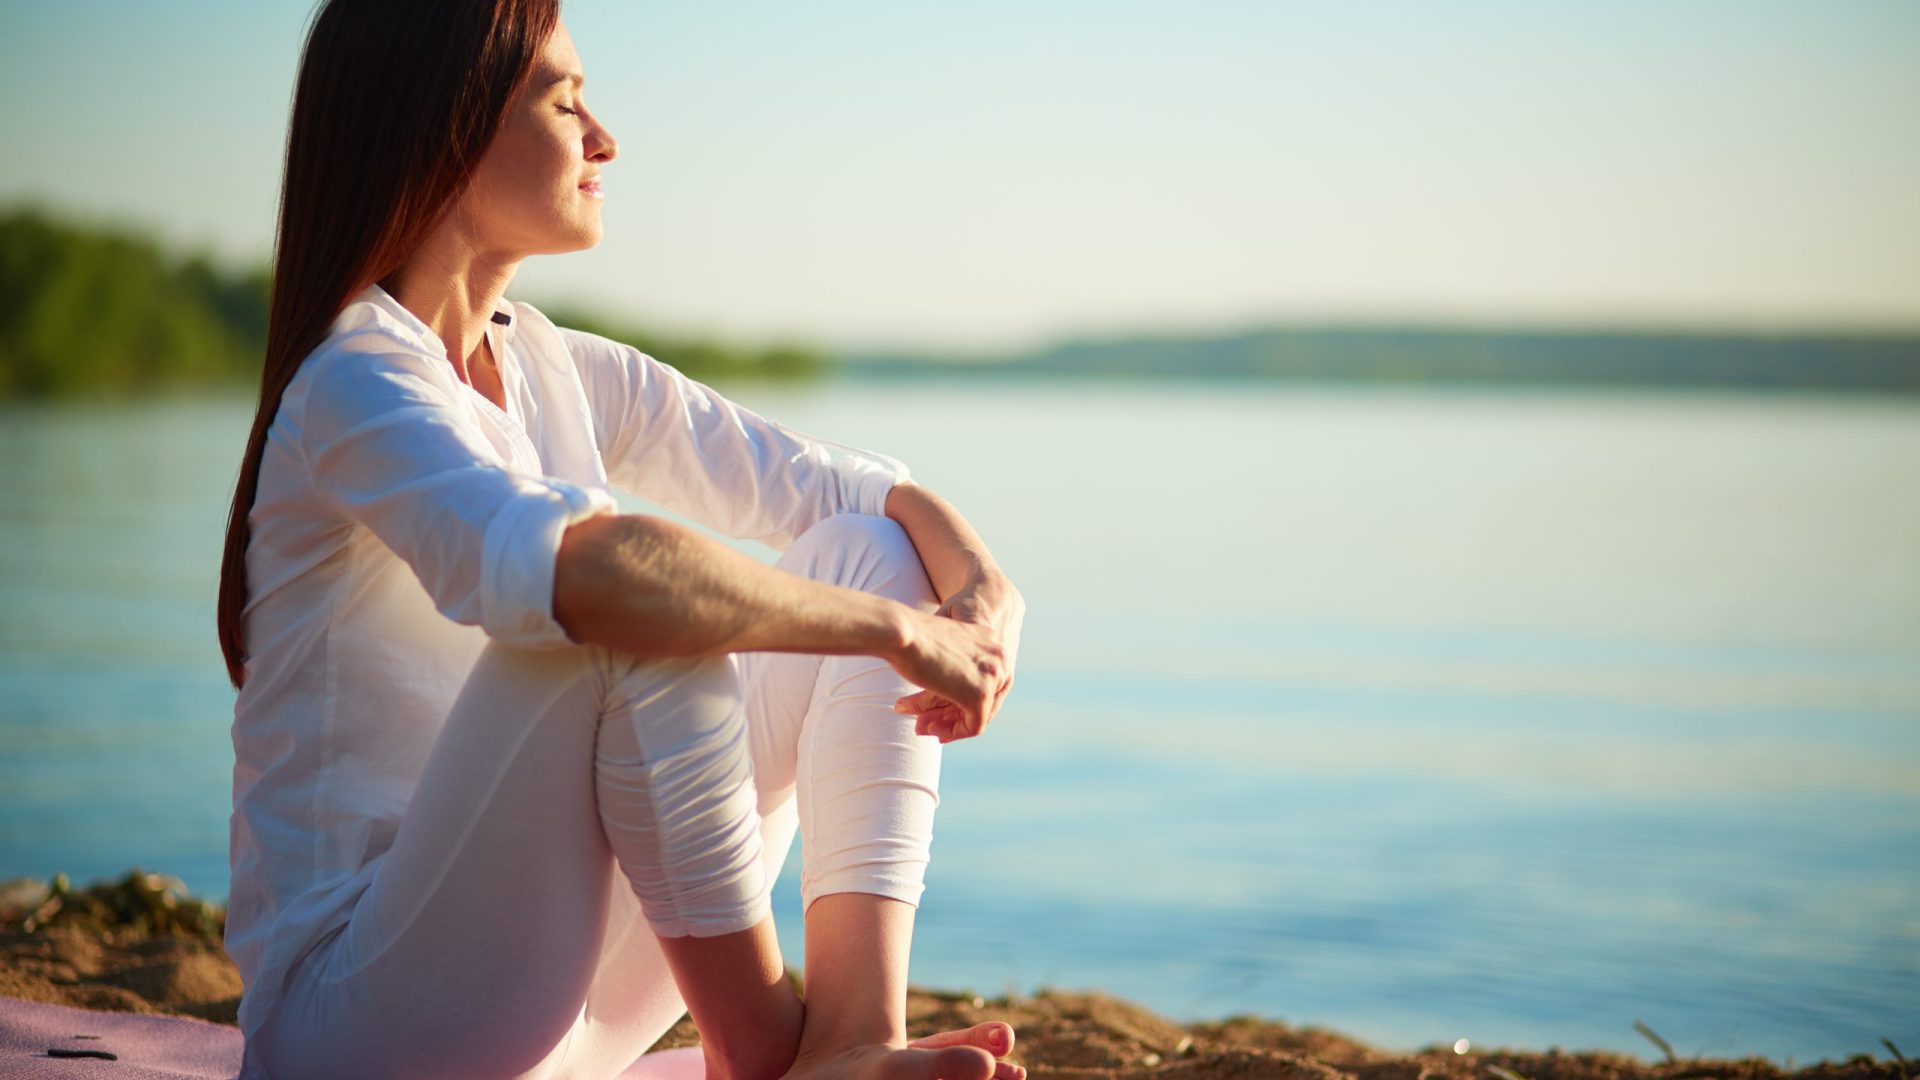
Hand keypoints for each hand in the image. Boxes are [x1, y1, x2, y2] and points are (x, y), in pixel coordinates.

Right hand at [890, 577, 1023, 742]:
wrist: (901, 632)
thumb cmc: (909, 636)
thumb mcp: (937, 651)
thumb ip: (948, 670)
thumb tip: (943, 693)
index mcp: (990, 639)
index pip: (983, 680)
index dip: (960, 698)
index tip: (936, 709)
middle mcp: (998, 657)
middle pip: (983, 698)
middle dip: (951, 715)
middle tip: (924, 723)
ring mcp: (992, 675)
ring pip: (978, 713)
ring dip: (948, 725)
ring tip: (921, 728)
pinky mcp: (980, 694)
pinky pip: (973, 725)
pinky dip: (952, 732)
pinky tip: (930, 729)